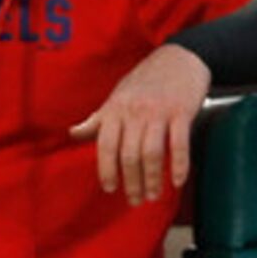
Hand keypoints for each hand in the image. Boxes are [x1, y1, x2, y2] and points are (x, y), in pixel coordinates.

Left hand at [67, 42, 210, 204]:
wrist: (181, 57)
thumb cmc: (145, 80)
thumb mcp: (117, 96)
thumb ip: (98, 119)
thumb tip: (73, 133)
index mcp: (115, 109)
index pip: (105, 145)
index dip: (106, 169)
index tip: (110, 188)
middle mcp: (135, 112)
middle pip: (129, 154)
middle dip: (131, 181)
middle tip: (134, 200)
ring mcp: (159, 112)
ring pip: (152, 152)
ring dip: (152, 178)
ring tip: (152, 196)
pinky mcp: (183, 112)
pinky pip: (179, 143)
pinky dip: (179, 165)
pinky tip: (177, 182)